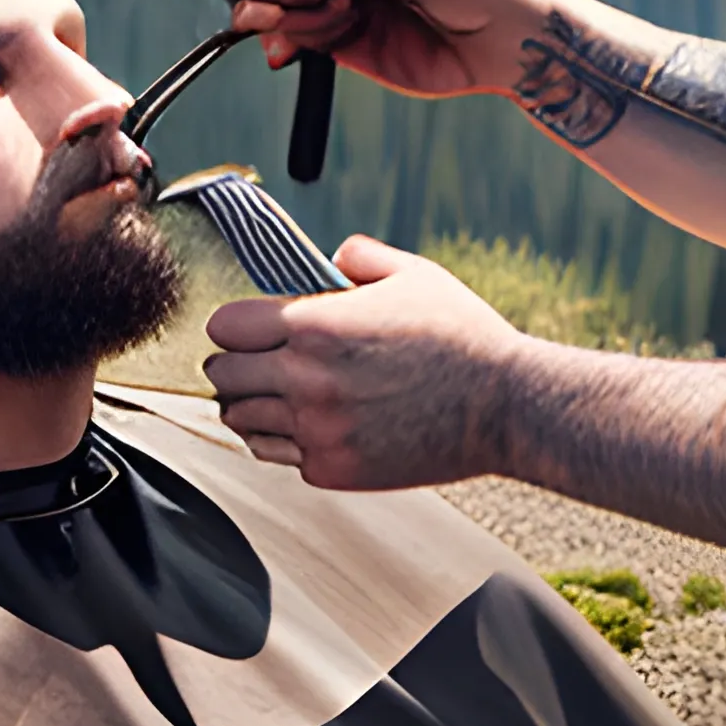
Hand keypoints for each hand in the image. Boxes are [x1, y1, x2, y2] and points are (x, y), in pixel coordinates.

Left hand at [203, 236, 530, 486]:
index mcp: (316, 325)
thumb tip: (329, 257)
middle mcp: (305, 380)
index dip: (233, 323)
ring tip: (271, 395)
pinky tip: (307, 423)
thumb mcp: (412, 272)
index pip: (226, 327)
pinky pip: (279, 455)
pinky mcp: (333, 469)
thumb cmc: (460, 334)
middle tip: (251, 361)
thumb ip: (358, 255)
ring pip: (242, 421)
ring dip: (250, 405)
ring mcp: (317, 430)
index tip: (245, 326)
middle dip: (233, 364)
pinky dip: (285, 440)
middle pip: (223, 377)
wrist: (502, 404)